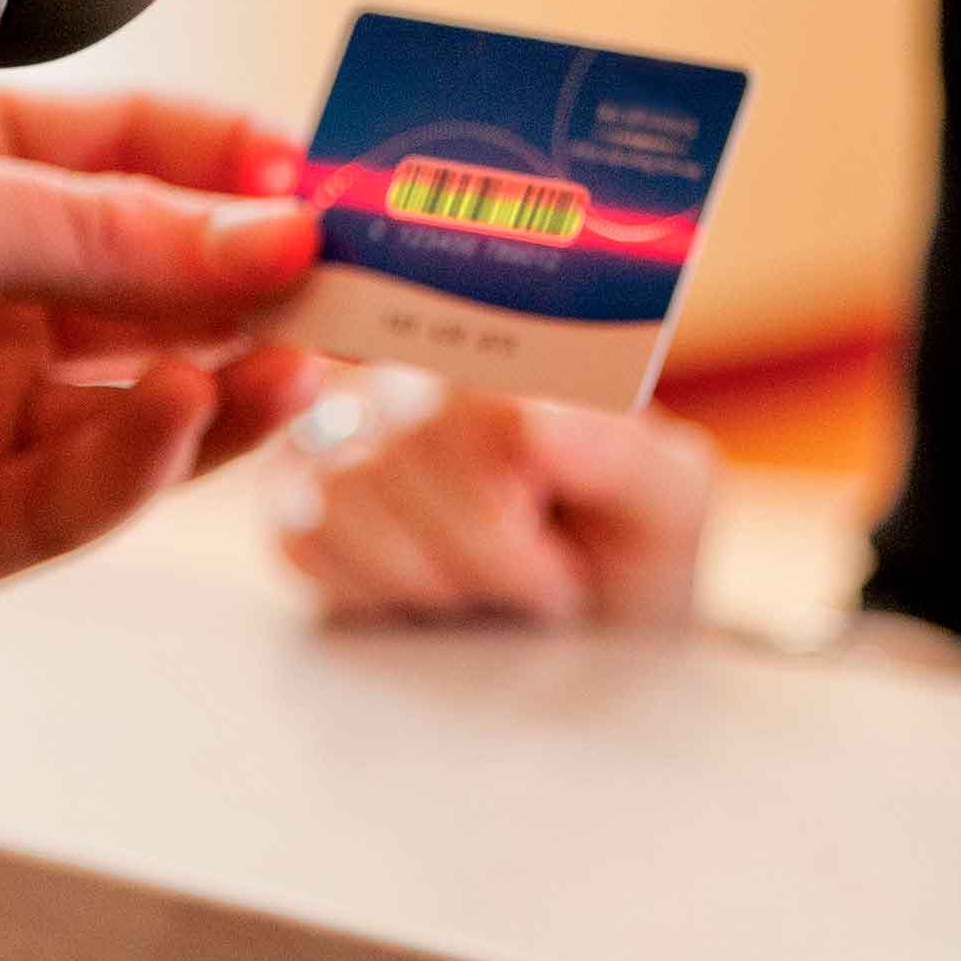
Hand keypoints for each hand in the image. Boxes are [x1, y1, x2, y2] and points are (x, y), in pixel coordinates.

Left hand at [0, 89, 327, 635]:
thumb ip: (108, 221)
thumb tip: (261, 226)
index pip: (118, 162)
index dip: (218, 167)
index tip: (309, 172)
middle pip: (144, 295)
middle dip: (253, 285)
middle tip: (348, 280)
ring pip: (123, 407)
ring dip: (222, 381)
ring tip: (295, 357)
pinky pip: (52, 504)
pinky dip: (129, 462)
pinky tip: (176, 412)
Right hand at [279, 384, 716, 626]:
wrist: (579, 623)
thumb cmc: (627, 547)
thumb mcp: (665, 505)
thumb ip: (617, 454)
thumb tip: (531, 422)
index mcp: (514, 336)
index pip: (479, 404)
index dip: (505, 516)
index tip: (558, 565)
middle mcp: (418, 356)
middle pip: (409, 445)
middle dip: (484, 556)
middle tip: (537, 582)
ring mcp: (348, 416)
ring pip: (348, 491)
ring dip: (433, 576)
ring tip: (486, 584)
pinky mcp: (295, 489)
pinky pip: (304, 535)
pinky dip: (374, 588)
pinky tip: (426, 587)